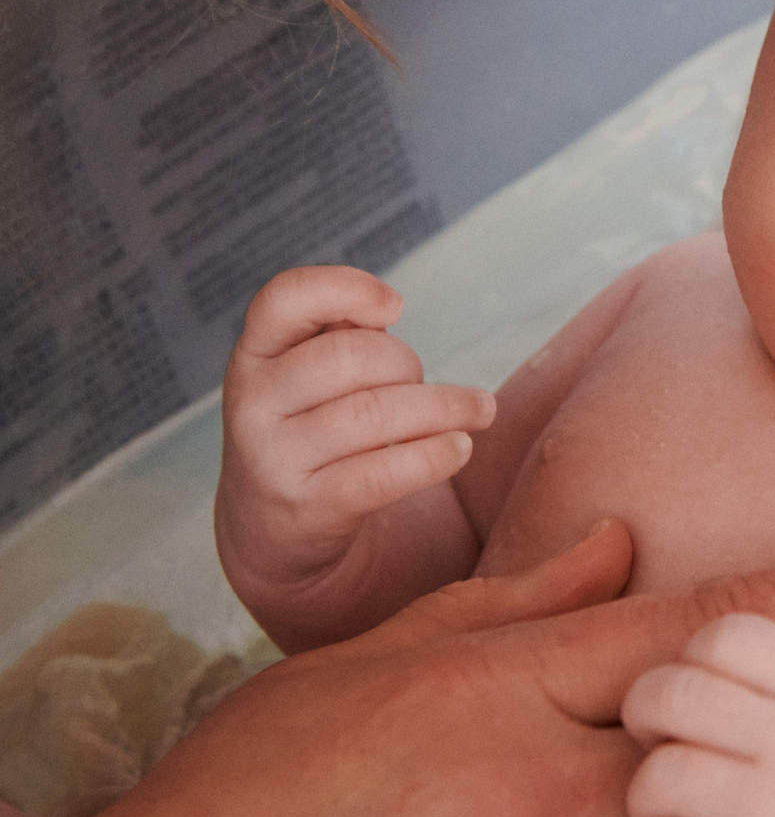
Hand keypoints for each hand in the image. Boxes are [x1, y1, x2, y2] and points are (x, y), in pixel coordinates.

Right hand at [216, 264, 493, 598]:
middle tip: (425, 383)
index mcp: (254, 355)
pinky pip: (384, 473)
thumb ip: (340, 335)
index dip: (345, 287)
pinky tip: (460, 447)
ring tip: (480, 411)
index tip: (395, 307)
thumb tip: (384, 310)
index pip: (284, 298)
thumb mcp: (307, 376)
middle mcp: (252, 403)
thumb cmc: (311, 427)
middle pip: (353, 356)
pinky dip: (435, 455)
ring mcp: (274, 458)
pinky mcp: (307, 507)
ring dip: (445, 408)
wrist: (269, 529)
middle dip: (407, 363)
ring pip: (376, 413)